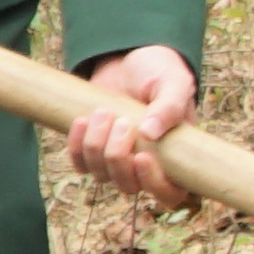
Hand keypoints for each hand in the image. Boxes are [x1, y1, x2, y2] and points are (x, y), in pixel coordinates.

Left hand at [68, 46, 198, 209]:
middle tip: (121, 120)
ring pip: (101, 176)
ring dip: (96, 145)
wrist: (130, 59)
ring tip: (104, 111)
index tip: (141, 157)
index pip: (169, 194)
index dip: (154, 184)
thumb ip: (169, 106)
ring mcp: (118, 162)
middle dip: (117, 156)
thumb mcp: (173, 83)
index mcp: (176, 158)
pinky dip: (76, 146)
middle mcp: (147, 167)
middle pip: (128, 186)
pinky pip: (80, 164)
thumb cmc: (160, 72)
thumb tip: (149, 134)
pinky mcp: (93, 152)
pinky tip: (82, 120)